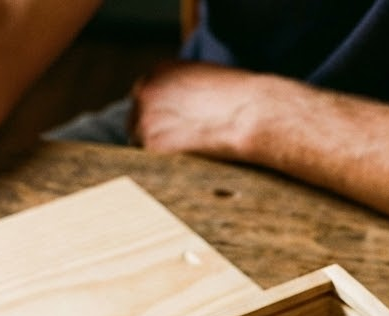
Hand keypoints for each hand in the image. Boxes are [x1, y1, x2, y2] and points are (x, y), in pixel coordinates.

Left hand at [129, 60, 265, 158]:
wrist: (252, 114)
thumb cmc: (240, 101)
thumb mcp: (204, 81)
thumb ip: (181, 95)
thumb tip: (177, 119)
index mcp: (157, 72)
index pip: (143, 104)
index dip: (158, 123)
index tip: (173, 136)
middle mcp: (144, 90)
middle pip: (136, 125)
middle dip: (154, 139)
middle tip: (178, 153)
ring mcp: (144, 117)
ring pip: (140, 147)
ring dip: (158, 156)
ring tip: (187, 159)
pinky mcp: (150, 145)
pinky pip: (149, 165)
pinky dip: (164, 170)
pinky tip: (185, 167)